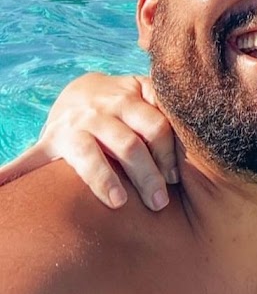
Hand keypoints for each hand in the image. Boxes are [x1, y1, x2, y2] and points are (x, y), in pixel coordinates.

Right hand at [0, 73, 175, 210]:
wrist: (82, 90)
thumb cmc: (125, 100)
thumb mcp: (146, 94)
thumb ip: (167, 104)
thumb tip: (200, 119)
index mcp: (130, 99)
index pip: (156, 127)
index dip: (168, 154)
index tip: (176, 180)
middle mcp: (102, 112)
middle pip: (129, 145)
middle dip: (146, 175)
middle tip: (159, 203)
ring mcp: (74, 127)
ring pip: (90, 156)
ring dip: (103, 181)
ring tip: (118, 202)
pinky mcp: (50, 142)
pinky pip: (29, 160)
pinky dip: (11, 174)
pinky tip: (0, 186)